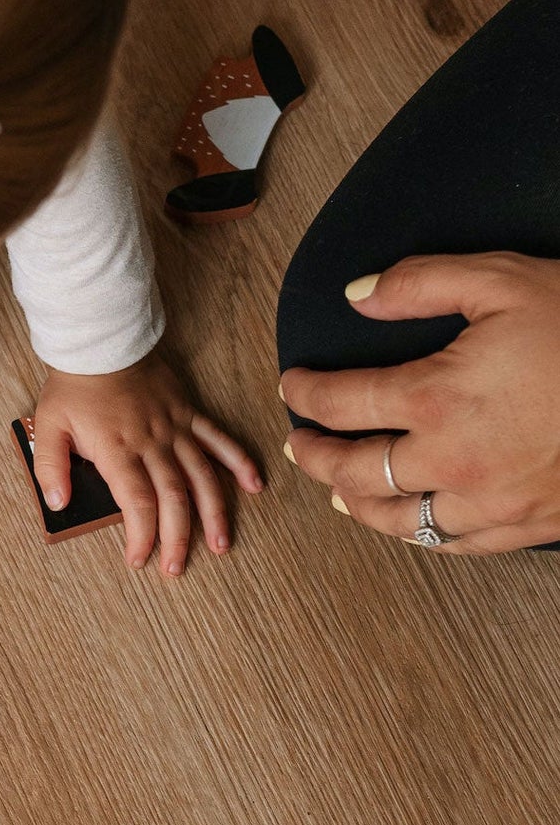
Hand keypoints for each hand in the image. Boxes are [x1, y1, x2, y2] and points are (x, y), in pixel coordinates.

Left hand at [31, 353, 263, 574]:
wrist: (101, 342)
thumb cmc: (73, 387)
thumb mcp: (47, 427)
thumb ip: (51, 468)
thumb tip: (57, 504)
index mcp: (117, 450)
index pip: (137, 503)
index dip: (142, 536)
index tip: (140, 560)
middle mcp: (153, 443)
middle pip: (174, 498)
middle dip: (178, 538)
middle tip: (177, 569)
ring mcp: (176, 428)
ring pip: (203, 476)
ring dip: (214, 513)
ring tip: (220, 545)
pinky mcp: (190, 414)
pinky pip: (220, 439)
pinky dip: (240, 462)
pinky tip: (254, 486)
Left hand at [282, 253, 559, 551]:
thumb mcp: (506, 281)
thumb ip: (421, 283)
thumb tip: (357, 296)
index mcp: (436, 397)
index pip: (340, 403)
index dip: (305, 394)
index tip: (293, 386)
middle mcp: (453, 460)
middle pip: (355, 472)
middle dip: (316, 457)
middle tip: (299, 445)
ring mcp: (492, 502)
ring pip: (399, 519)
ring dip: (359, 503)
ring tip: (340, 489)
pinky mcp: (530, 525)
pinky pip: (455, 543)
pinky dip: (420, 533)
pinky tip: (412, 520)